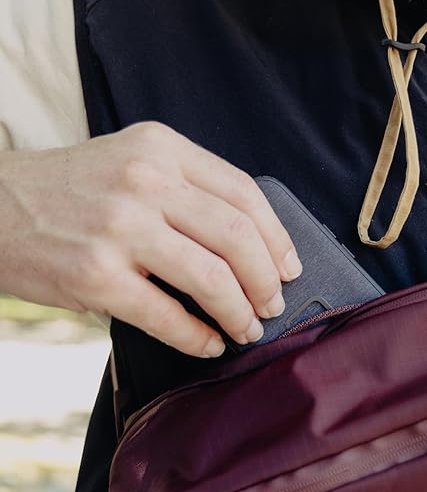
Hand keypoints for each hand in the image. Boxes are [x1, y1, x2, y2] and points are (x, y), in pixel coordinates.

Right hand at [0, 122, 301, 356]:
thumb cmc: (72, 189)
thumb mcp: (133, 162)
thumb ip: (189, 188)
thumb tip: (254, 244)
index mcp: (162, 148)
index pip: (245, 193)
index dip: (277, 238)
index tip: (289, 267)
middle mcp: (144, 181)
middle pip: (238, 237)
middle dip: (267, 281)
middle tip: (272, 304)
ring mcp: (119, 228)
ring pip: (211, 277)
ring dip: (240, 312)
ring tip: (247, 328)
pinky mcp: (95, 276)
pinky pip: (168, 316)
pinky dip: (198, 337)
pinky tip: (209, 343)